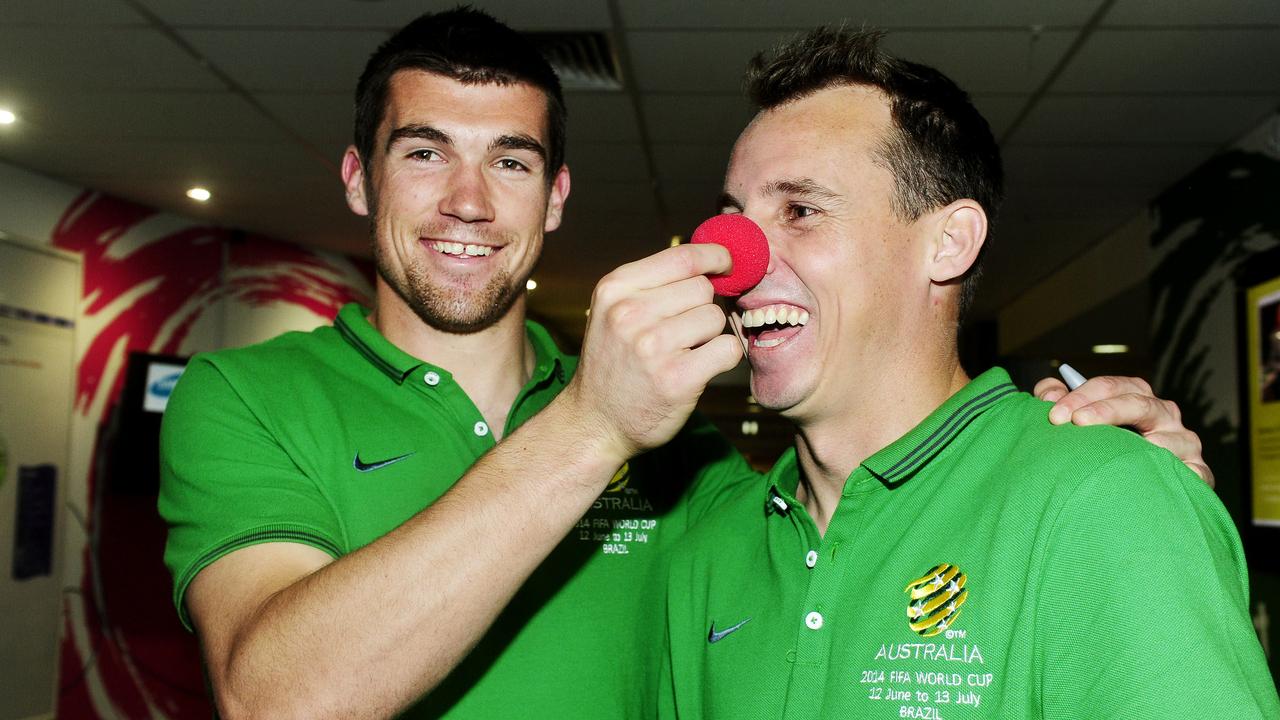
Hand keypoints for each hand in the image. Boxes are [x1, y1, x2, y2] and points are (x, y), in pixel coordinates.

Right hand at [564, 244, 742, 461]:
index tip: (726, 262)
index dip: (714, 256)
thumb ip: (654, 284)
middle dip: (702, 307)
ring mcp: (653, 346)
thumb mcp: (614, 311)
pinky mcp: (678, 378)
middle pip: (702, 288)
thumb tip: (713, 261)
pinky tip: (698, 368)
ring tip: (681, 354)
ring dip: (709, 336)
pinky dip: (722, 358)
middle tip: (682, 332)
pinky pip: (727, 349)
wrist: (594, 423)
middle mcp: (630, 313)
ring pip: (715, 318)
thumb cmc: (613, 363)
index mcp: (615, 289)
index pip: (683, 257)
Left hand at [1035, 375, 1213, 487]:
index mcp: (1136, 398)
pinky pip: (1196, 472)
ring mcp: (1184, 443)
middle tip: (1076, 422)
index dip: (1081, 396)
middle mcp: (1163, 416)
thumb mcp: (1078, 420)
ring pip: (1170, 438)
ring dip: (1147, 444)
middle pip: (1139, 404)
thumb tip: (1048, 392)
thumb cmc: (1101, 449)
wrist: (1135, 493)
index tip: (1055, 415)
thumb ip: (1059, 402)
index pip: (1111, 387)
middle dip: (1106, 410)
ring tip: (1122, 451)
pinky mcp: (1198, 472)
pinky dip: (1182, 473)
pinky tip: (1160, 477)